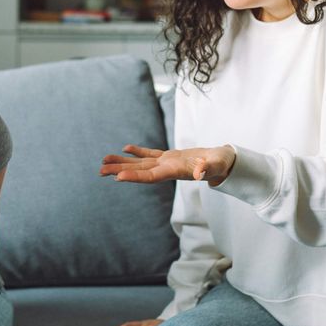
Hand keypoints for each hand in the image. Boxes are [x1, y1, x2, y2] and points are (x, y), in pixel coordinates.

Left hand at [100, 144, 236, 185]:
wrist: (225, 163)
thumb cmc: (221, 164)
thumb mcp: (216, 165)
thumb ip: (208, 169)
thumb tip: (200, 173)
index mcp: (175, 172)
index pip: (151, 176)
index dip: (135, 176)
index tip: (117, 177)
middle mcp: (167, 169)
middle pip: (140, 171)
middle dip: (120, 170)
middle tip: (99, 171)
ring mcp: (167, 163)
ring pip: (141, 163)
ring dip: (122, 161)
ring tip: (104, 160)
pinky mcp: (170, 156)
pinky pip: (150, 153)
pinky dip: (138, 151)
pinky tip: (125, 148)